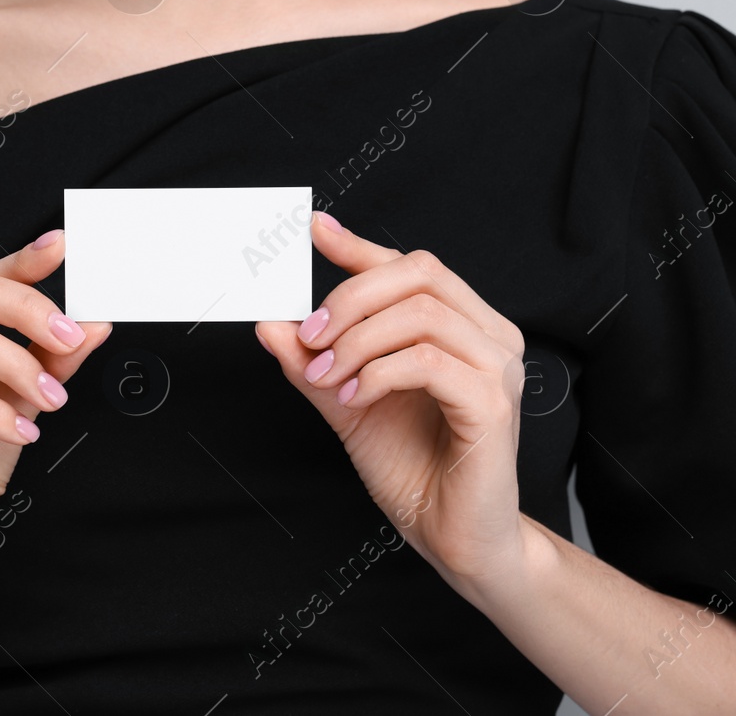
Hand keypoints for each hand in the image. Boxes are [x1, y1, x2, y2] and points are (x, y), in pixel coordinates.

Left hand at [256, 212, 528, 590]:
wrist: (452, 536)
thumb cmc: (412, 467)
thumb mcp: (345, 402)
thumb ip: (312, 362)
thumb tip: (270, 322)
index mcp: (461, 326)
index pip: (411, 265)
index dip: (360, 245)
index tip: (312, 230)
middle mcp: (489, 336)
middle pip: (418, 273)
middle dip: (349, 298)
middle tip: (309, 339)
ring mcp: (497, 368)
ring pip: (420, 314)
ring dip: (357, 340)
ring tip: (328, 377)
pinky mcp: (492, 405)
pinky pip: (427, 362)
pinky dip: (377, 373)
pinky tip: (355, 398)